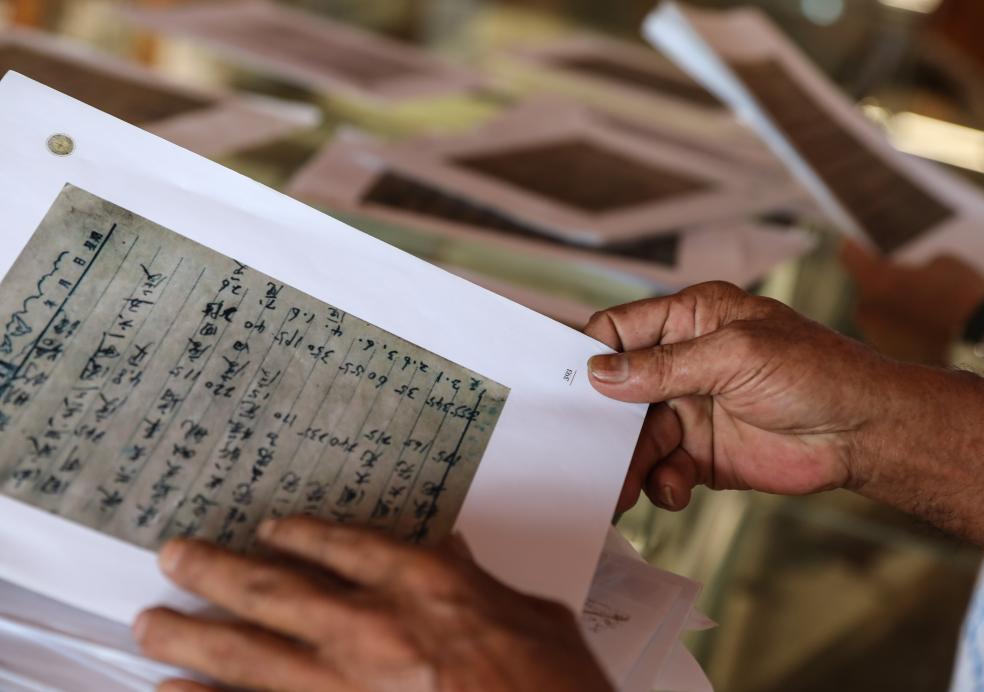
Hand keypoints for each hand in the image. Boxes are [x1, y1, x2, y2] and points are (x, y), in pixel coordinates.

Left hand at [134, 517, 612, 691]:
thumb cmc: (556, 686)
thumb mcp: (534, 617)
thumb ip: (481, 583)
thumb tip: (454, 554)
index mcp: (426, 585)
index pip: (346, 544)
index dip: (301, 534)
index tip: (271, 529)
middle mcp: (373, 627)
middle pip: (275, 589)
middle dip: (217, 571)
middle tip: (175, 556)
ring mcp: (344, 685)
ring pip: (247, 654)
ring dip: (192, 636)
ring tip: (151, 624)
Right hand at [585, 281, 894, 512]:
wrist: (865, 433)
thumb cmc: (816, 372)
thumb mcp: (736, 355)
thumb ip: (666, 366)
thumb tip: (601, 373)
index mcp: (691, 319)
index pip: (622, 329)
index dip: (591, 353)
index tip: (565, 384)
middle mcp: (684, 363)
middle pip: (620, 390)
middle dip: (603, 422)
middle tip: (582, 451)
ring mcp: (692, 410)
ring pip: (637, 437)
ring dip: (628, 463)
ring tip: (620, 490)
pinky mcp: (702, 454)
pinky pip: (663, 469)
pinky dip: (661, 483)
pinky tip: (675, 489)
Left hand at [840, 241, 983, 364]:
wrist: (981, 341)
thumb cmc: (962, 294)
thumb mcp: (943, 264)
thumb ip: (916, 267)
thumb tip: (912, 276)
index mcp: (875, 279)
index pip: (851, 256)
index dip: (855, 248)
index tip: (855, 244)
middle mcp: (866, 310)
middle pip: (868, 290)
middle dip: (884, 286)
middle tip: (909, 284)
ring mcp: (875, 336)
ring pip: (878, 316)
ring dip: (892, 311)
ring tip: (924, 310)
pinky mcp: (889, 357)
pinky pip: (891, 337)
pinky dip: (903, 332)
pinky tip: (927, 330)